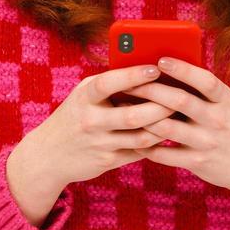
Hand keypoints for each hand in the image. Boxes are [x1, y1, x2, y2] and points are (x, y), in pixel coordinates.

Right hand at [23, 63, 179, 187]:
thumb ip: (109, 85)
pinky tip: (168, 132)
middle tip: (181, 96)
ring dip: (164, 126)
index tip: (155, 68)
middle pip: (133, 115)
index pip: (109, 83)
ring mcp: (99, 143)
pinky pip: (139, 152)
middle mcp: (90, 121)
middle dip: (161, 106)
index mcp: (83, 98)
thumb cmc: (75, 116)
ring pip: (141, 137)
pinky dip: (156, 142)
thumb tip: (147, 70)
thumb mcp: (83, 96)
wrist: (48, 156)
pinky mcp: (107, 161)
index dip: (133, 75)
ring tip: (179, 115)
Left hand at [126, 57, 229, 206]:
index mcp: (226, 100)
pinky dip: (146, 145)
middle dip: (151, 90)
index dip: (182, 69)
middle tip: (129, 82)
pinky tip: (132, 136)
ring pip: (167, 128)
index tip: (160, 60)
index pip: (205, 80)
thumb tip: (167, 68)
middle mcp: (217, 120)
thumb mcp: (227, 103)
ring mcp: (207, 143)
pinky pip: (164, 154)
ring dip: (142, 117)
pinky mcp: (197, 162)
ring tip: (124, 108)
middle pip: (180, 101)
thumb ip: (203, 90)